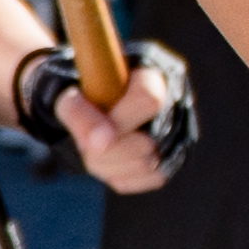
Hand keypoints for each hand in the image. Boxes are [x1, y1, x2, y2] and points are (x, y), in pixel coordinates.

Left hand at [11, 37, 188, 192]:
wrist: (91, 100)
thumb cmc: (81, 91)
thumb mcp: (68, 92)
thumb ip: (78, 111)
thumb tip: (99, 144)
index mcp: (156, 69)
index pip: (148, 99)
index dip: (117, 122)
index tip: (89, 136)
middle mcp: (177, 100)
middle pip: (148, 143)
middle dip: (105, 151)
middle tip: (84, 144)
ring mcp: (180, 131)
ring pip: (147, 165)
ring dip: (108, 165)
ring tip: (92, 149)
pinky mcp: (175, 157)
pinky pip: (148, 178)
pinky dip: (119, 175)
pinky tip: (108, 159)